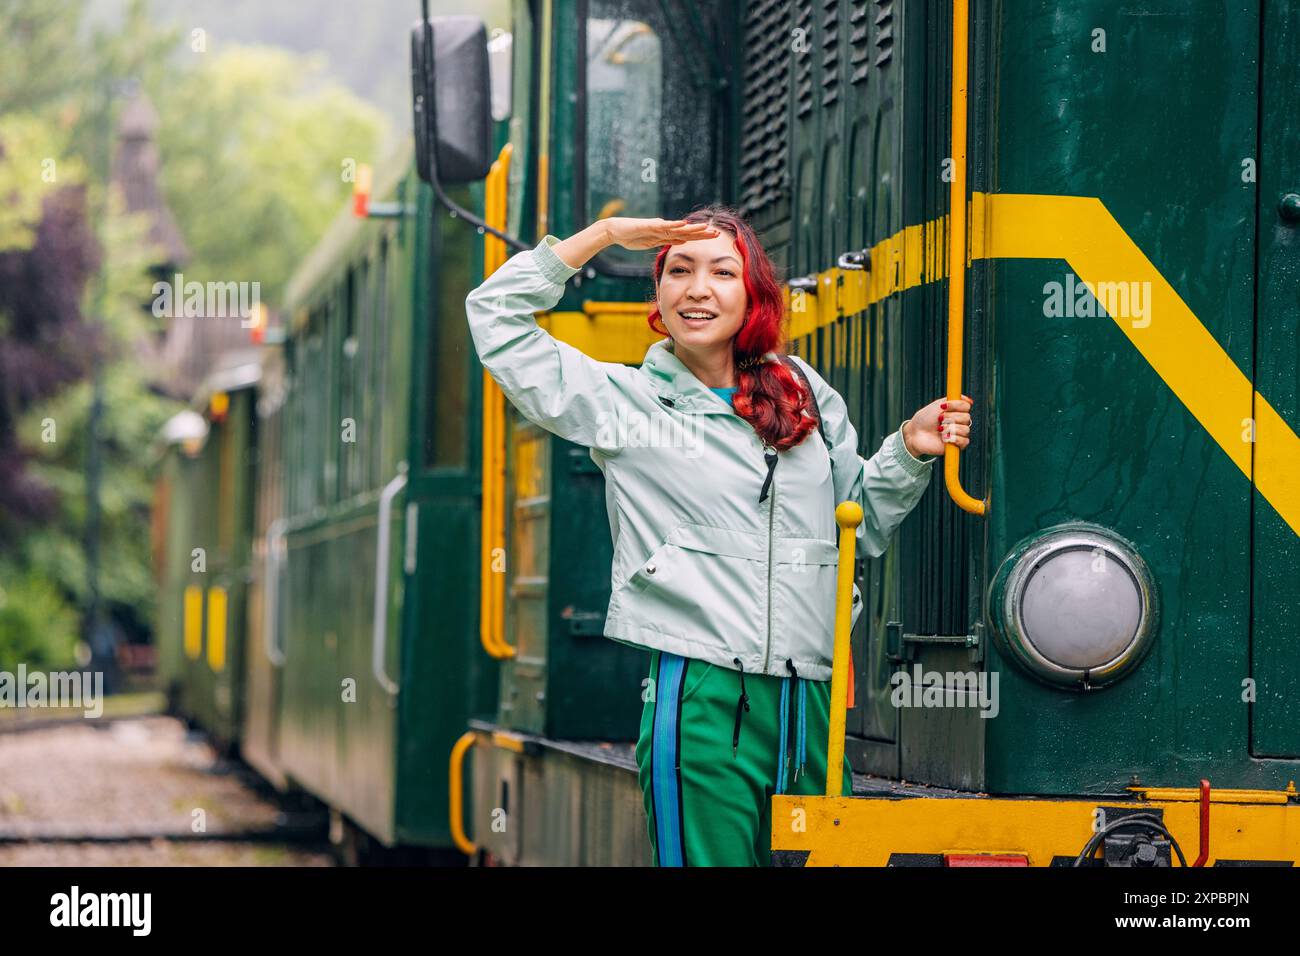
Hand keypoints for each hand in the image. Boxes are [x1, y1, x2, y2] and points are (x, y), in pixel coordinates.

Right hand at [602, 217, 719, 249]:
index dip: (700, 237)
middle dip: (701, 233)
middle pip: (686, 231)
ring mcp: (657, 227)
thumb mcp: (652, 242)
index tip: (713, 236)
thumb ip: (665, 241)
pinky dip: (674, 226)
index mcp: (665, 234)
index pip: (686, 236)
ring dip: (692, 228)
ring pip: (679, 228)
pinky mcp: (649, 226)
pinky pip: (664, 226)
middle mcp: (664, 229)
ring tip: (705, 227)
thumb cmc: (631, 237)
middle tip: (716, 233)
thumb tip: (680, 241)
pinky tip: (684, 224)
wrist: (615, 231)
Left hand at [903, 394, 973, 457]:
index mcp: (956, 411)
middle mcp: (960, 422)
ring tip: (939, 429)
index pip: (966, 406)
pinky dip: (953, 438)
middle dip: (951, 418)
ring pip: (965, 429)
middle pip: (966, 417)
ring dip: (950, 428)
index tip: (943, 407)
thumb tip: (968, 400)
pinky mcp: (957, 445)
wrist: (915, 433)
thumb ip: (953, 399)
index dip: (956, 405)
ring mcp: (959, 433)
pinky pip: (964, 441)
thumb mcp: (937, 405)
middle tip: (939, 420)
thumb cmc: (924, 419)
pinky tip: (943, 438)